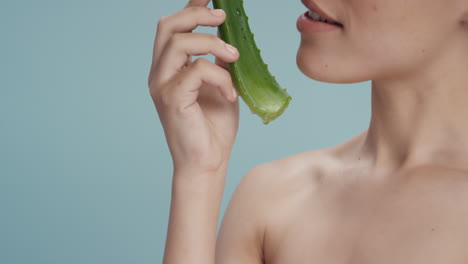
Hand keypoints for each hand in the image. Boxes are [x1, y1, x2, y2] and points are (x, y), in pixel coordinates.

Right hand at [148, 0, 239, 174]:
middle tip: (222, 17)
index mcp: (169, 69)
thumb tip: (227, 39)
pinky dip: (220, 76)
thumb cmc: (213, 127)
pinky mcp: (171, 98)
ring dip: (212, 43)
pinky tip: (230, 92)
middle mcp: (160, 74)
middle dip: (196, 14)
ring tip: (234, 57)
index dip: (190, 6)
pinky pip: (197, 70)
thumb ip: (217, 62)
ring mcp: (162, 85)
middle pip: (167, 26)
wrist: (208, 162)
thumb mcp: (220, 85)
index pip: (173, 28)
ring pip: (178, 42)